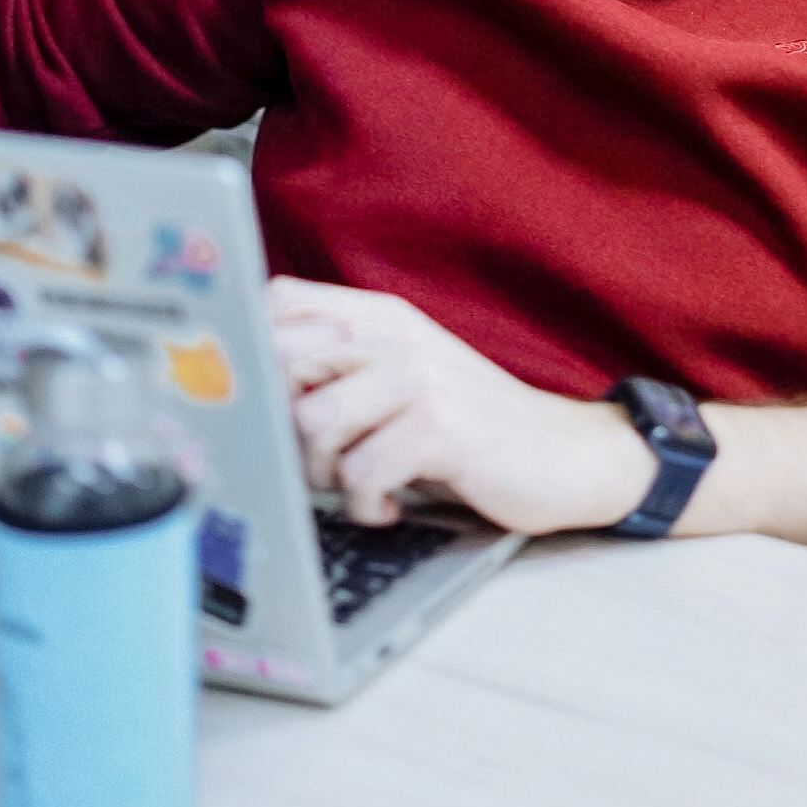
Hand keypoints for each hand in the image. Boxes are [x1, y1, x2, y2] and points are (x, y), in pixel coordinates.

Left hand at [267, 276, 653, 534]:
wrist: (562, 453)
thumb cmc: (470, 425)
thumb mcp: (404, 377)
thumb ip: (339, 364)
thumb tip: (244, 385)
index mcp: (380, 316)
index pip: (280, 301)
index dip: (252, 348)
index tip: (258, 397)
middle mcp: (396, 335)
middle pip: (281, 364)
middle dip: (282, 428)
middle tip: (321, 458)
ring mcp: (419, 377)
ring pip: (312, 422)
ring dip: (323, 473)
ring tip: (360, 484)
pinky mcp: (440, 426)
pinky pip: (360, 472)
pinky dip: (364, 505)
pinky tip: (389, 506)